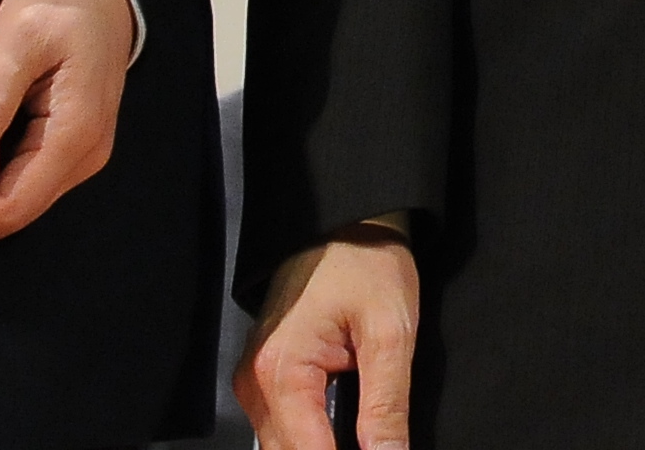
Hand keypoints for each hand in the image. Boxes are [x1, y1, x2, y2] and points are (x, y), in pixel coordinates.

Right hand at [239, 229, 419, 449]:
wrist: (345, 218)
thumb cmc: (366, 260)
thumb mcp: (390, 331)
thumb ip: (387, 405)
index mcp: (280, 371)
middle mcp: (254, 382)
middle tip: (378, 442)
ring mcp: (254, 380)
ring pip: (285, 446)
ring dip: (323, 445)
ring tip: (366, 434)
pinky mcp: (265, 376)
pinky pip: (285, 426)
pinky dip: (315, 435)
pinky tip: (347, 427)